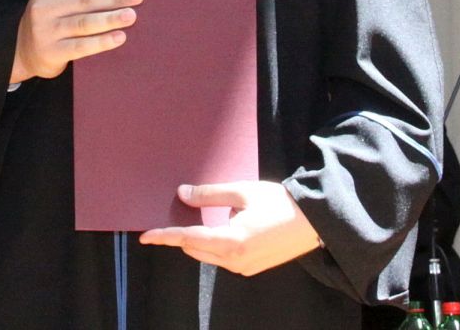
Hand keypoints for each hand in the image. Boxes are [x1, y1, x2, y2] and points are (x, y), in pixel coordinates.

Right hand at [10, 0, 141, 83]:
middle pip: (84, 0)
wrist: (23, 50)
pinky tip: (119, 38)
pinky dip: (101, 42)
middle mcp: (44, 7)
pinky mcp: (52, 52)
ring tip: (132, 15)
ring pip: (83, 23)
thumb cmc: (48, 15)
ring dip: (109, 19)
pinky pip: (80, 47)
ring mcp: (47, 31)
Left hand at [139, 180, 321, 275]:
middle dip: (183, 234)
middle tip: (180, 212)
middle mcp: (235, 260)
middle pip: (195, 249)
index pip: (188, 240)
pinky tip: (223, 226)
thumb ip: (209, 194)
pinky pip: (222, 258)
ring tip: (204, 216)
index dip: (165, 237)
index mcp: (231, 241)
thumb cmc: (279, 202)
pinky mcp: (251, 268)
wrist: (314, 222)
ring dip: (200, 239)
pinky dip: (215, 245)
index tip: (145, 236)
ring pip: (208, 255)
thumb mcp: (242, 191)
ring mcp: (243, 268)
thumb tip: (182, 194)